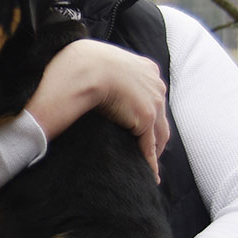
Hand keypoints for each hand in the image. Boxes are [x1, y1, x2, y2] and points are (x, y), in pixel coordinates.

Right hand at [26, 39, 167, 180]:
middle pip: (160, 115)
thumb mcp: (94, 62)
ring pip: (158, 134)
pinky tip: (147, 175)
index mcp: (144, 68)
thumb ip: (99, 70)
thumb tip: (77, 75)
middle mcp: (154, 84)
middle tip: (145, 149)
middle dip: (154, 133)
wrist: (82, 67)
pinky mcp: (145, 118)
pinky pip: (149, 146)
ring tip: (145, 167)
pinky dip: (149, 162)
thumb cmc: (79, 62)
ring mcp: (153, 101)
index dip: (145, 112)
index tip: (139, 124)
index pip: (151, 95)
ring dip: (152, 150)